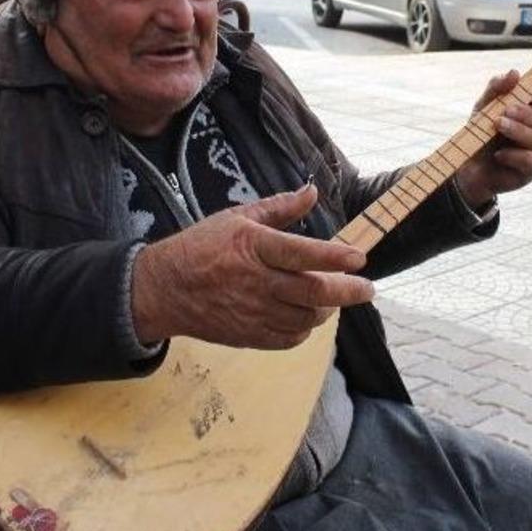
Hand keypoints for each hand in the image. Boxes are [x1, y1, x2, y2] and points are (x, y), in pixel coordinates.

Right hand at [132, 185, 373, 349]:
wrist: (164, 289)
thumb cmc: (201, 247)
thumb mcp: (237, 217)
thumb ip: (279, 207)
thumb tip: (312, 192)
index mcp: (254, 246)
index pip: (303, 253)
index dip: (335, 257)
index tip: (359, 258)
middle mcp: (256, 281)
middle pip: (313, 292)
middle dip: (348, 292)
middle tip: (367, 288)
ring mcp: (252, 312)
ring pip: (306, 317)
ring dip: (327, 309)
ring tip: (332, 298)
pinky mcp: (248, 335)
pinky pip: (289, 338)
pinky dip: (306, 329)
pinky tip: (307, 315)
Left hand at [455, 70, 531, 206]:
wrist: (467, 165)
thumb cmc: (480, 132)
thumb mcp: (483, 106)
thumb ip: (497, 88)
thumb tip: (514, 73)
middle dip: (528, 114)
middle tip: (506, 111)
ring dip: (518, 130)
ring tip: (496, 125)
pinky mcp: (530, 171)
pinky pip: (531, 161)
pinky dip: (513, 155)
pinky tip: (498, 154)